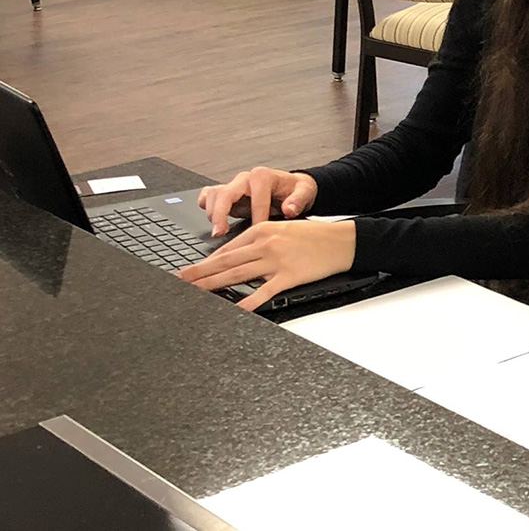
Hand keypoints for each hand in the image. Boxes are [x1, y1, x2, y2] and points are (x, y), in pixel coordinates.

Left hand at [176, 220, 356, 310]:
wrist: (340, 241)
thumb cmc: (313, 236)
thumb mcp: (282, 230)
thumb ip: (258, 241)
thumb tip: (234, 257)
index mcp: (261, 230)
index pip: (226, 250)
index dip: (204, 262)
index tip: (188, 271)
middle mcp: (265, 244)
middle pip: (224, 262)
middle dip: (197, 273)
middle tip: (177, 282)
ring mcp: (276, 260)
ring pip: (236, 274)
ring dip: (211, 285)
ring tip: (192, 293)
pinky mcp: (288, 276)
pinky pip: (263, 291)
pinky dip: (247, 301)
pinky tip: (234, 309)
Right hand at [198, 167, 318, 236]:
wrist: (291, 186)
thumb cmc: (296, 189)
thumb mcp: (305, 192)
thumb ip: (298, 200)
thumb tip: (289, 209)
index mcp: (263, 177)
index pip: (256, 198)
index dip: (257, 216)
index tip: (258, 232)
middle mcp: (246, 179)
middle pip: (226, 193)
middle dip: (221, 213)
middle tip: (220, 233)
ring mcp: (234, 185)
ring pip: (214, 194)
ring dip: (213, 213)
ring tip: (218, 231)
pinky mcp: (227, 193)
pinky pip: (209, 195)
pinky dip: (206, 206)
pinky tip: (210, 220)